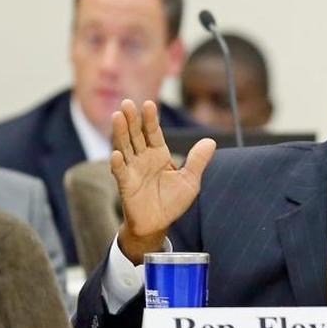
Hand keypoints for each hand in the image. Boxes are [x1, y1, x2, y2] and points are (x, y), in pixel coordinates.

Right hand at [110, 99, 215, 262]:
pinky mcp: (126, 185)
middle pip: (136, 135)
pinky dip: (117, 163)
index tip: (149, 104)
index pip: (153, 132)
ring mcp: (133, 170)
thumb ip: (198, 161)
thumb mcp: (190, 181)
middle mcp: (143, 159)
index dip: (150, 119)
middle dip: (132, 119)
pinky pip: (121, 172)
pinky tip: (115, 154)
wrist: (158, 224)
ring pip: (125, 147)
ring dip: (120, 133)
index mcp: (159, 154)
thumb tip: (211, 141)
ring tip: (117, 116)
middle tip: (127, 103)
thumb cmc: (172, 202)